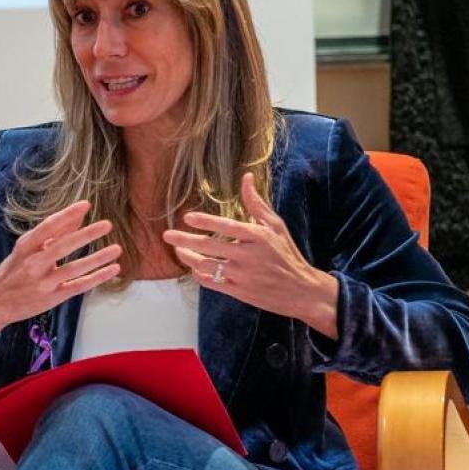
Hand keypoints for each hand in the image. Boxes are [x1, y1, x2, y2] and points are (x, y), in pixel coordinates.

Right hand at [0, 201, 121, 347]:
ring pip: (73, 269)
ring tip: (116, 249)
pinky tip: (112, 270)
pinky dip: (96, 278)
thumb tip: (78, 215)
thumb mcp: (29, 248)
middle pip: (62, 247)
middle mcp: (33, 264)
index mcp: (26, 246)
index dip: (67, 215)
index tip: (85, 205)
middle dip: (85, 235)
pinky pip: (78, 286)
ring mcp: (42, 283)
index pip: (47, 227)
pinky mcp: (51, 298)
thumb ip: (54, 233)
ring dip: (97, 259)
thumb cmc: (15, 270)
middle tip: (106, 224)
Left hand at [161, 173, 339, 337]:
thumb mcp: (276, 226)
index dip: (207, 221)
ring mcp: (243, 275)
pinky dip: (200, 276)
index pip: (228, 226)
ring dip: (189, 258)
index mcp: (259, 237)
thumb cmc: (287, 254)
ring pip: (208, 266)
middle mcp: (249, 256)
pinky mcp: (240, 292)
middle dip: (186, 240)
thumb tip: (246, 177)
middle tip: (167, 235)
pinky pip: (213, 283)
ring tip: (179, 250)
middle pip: (211, 247)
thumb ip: (256, 203)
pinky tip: (194, 268)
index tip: (187, 217)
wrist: (301, 290)